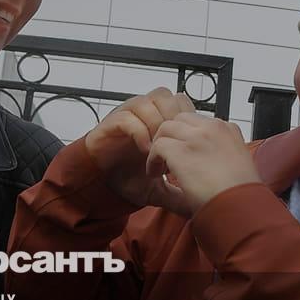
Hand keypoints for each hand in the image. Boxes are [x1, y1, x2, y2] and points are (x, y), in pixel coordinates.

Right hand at [84, 87, 194, 208]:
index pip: (179, 101)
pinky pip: (125, 118)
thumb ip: (178, 192)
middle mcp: (141, 114)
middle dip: (172, 117)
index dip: (186, 116)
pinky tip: (146, 150)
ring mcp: (124, 117)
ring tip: (160, 148)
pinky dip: (139, 132)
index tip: (190, 141)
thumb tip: (201, 204)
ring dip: (156, 123)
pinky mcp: (109, 125)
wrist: (99, 183)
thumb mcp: (159, 188)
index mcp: (156, 120)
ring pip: (146, 102)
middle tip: (177, 142)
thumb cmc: (129, 178)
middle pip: (163, 95)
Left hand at [145, 112, 261, 215]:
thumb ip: (222, 155)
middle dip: (171, 137)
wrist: (240, 207)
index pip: (199, 122)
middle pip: (180, 119)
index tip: (184, 156)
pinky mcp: (182, 150)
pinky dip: (152, 160)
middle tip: (169, 160)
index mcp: (228, 130)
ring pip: (166, 128)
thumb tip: (209, 162)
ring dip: (160, 147)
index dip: (186, 138)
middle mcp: (213, 128)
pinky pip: (158, 145)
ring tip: (161, 169)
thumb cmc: (241, 196)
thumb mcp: (237, 167)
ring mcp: (197, 137)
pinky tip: (156, 175)